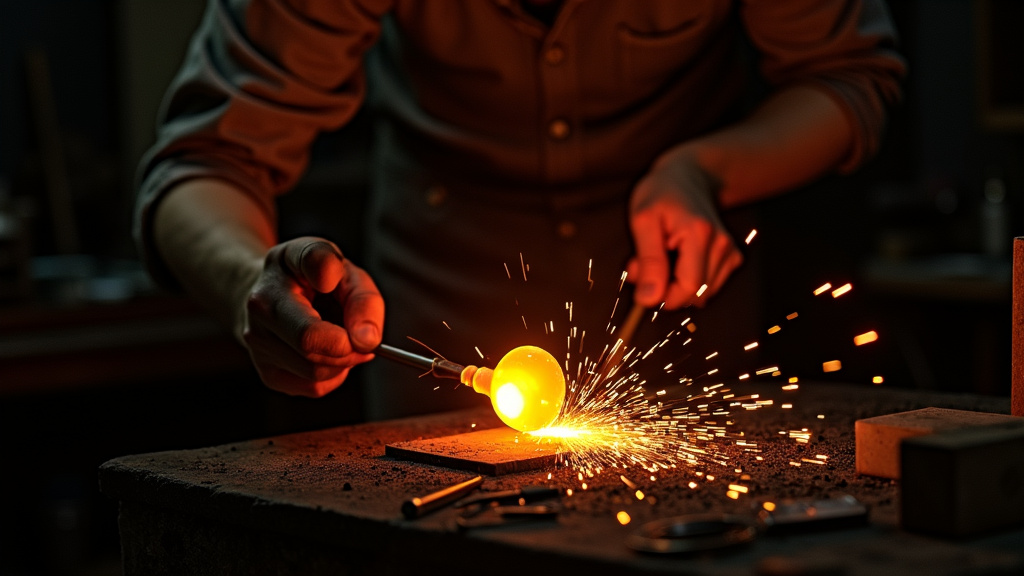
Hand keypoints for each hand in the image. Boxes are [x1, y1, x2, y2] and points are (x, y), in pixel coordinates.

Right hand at [242, 237, 384, 396]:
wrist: (271, 289)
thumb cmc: (310, 275)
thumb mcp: (342, 265)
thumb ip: (361, 296)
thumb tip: (367, 340)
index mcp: (276, 282)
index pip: (310, 319)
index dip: (348, 318)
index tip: (364, 312)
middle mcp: (259, 316)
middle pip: (313, 349)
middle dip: (349, 346)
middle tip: (362, 333)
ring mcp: (258, 348)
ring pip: (317, 374)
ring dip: (344, 360)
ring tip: (342, 335)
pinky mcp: (268, 374)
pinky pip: (314, 387)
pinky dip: (334, 373)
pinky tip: (328, 350)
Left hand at [628, 152, 742, 309]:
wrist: (688, 176)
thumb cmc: (661, 194)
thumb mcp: (643, 221)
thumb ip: (648, 261)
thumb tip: (649, 299)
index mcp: (700, 234)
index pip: (689, 288)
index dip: (664, 297)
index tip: (642, 283)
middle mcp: (722, 244)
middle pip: (695, 295)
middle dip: (665, 289)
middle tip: (642, 263)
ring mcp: (730, 252)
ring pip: (701, 295)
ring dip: (675, 286)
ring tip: (660, 256)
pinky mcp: (732, 258)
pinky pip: (707, 288)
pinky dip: (688, 281)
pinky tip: (677, 260)